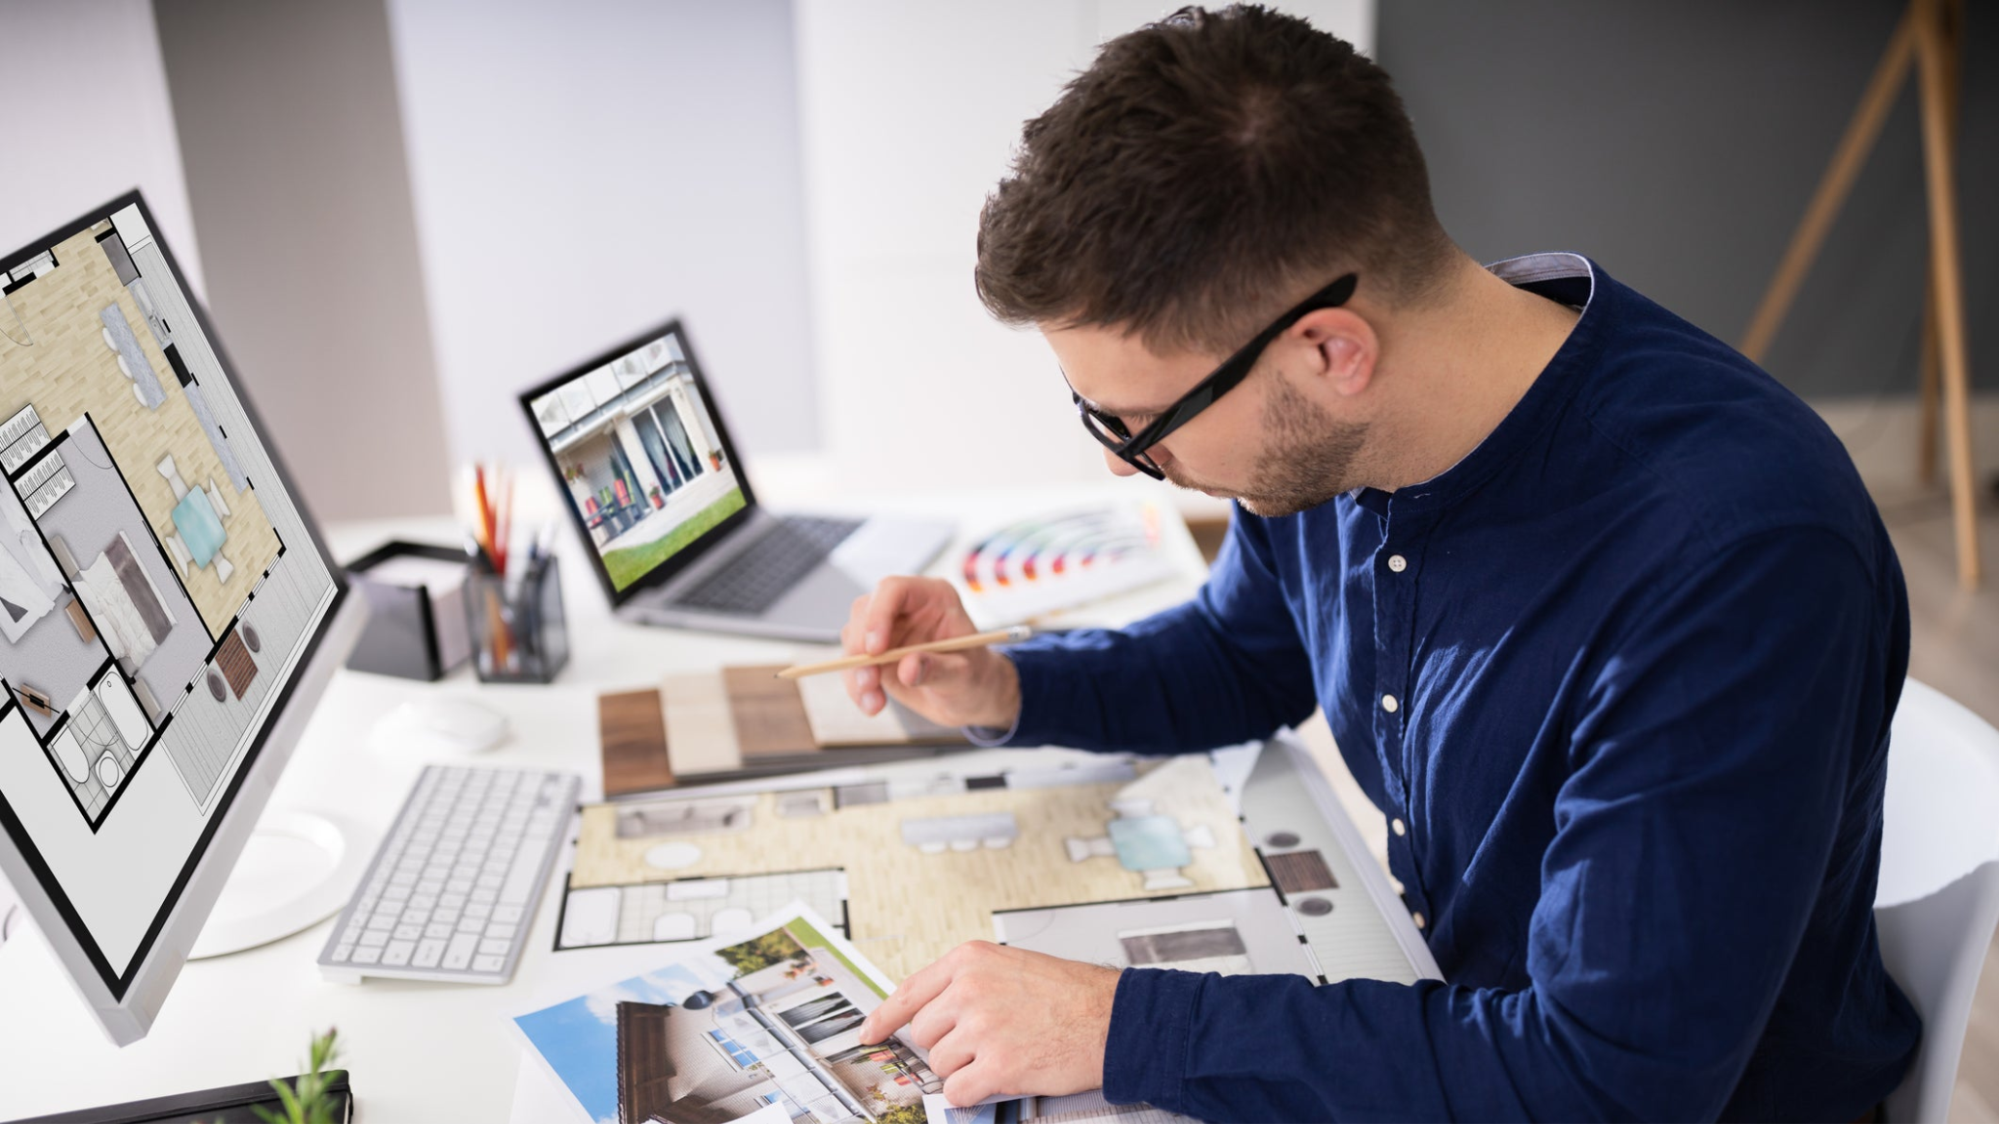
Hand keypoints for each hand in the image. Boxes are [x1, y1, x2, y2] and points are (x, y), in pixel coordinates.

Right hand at [841, 576, 1020, 729]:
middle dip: (859, 649)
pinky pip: (853, 665)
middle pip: (864, 612)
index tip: (875, 650)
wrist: (969, 698)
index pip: (894, 589)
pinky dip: (857, 688)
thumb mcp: (965, 676)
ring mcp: (887, 629)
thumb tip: (907, 669)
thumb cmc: (975, 678)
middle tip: (868, 682)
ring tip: (874, 703)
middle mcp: (905, 608)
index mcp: (934, 597)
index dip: (878, 615)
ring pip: (853, 639)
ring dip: (855, 673)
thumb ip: (939, 670)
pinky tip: (873, 706)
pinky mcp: (875, 654)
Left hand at [858, 941, 1119, 1105]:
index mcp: (970, 960)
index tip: (871, 1032)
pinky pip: (958, 1091)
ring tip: (1003, 1053)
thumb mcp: (1011, 966)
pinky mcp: (997, 1066)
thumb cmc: (1071, 995)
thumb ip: (967, 984)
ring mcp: (981, 1028)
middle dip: (948, 1045)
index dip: (884, 1017)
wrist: (1112, 1019)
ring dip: (965, 1068)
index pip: (908, 991)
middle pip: (924, 1033)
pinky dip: (973, 1092)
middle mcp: (970, 989)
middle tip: (982, 1043)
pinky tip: (999, 1077)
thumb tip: (932, 1014)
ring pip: (940, 1064)